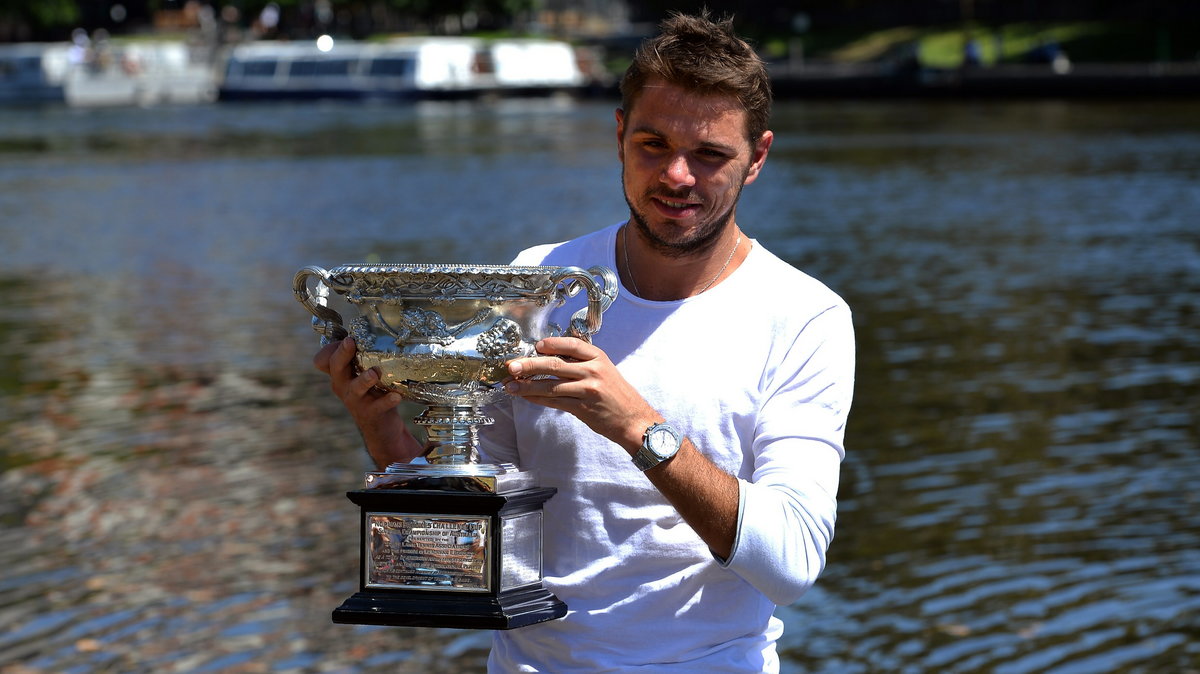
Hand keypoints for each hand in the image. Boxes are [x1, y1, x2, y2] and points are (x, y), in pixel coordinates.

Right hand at [313, 338, 421, 465]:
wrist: (380, 428)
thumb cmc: (373, 394)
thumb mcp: (363, 375)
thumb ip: (365, 357)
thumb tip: (376, 329)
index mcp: (341, 374)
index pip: (326, 358)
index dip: (332, 348)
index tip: (346, 337)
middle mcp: (343, 385)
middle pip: (336, 368)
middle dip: (343, 354)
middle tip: (350, 342)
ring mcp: (355, 401)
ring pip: (355, 388)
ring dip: (364, 379)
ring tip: (374, 373)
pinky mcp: (370, 414)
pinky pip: (378, 406)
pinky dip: (387, 400)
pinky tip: (396, 396)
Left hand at [504, 337, 657, 452]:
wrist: (633, 420)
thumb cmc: (617, 395)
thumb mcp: (604, 371)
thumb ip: (581, 364)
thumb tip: (549, 360)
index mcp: (598, 357)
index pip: (570, 344)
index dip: (551, 344)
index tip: (535, 346)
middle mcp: (593, 370)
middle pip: (555, 364)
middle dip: (529, 365)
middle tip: (511, 366)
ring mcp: (587, 389)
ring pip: (550, 385)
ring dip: (527, 385)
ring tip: (510, 385)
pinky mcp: (582, 407)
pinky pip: (554, 401)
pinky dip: (537, 399)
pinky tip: (525, 397)